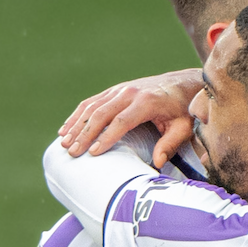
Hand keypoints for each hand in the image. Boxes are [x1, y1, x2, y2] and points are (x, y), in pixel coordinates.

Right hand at [58, 69, 202, 165]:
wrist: (183, 83)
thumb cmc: (183, 110)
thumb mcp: (183, 127)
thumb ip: (170, 144)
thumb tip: (157, 163)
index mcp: (146, 102)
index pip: (122, 121)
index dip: (107, 137)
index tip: (94, 152)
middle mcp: (130, 92)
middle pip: (101, 113)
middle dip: (85, 134)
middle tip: (73, 152)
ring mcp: (120, 89)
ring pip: (91, 107)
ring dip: (76, 125)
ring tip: (64, 143)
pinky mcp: (114, 90)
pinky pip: (91, 102)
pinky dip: (77, 115)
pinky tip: (65, 129)